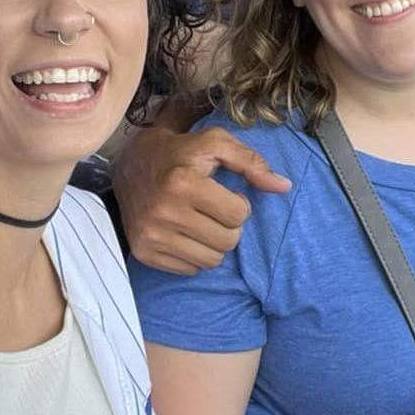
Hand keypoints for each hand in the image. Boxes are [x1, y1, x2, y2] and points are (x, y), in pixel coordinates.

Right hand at [111, 124, 290, 274]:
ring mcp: (151, 235)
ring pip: (210, 261)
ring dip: (213, 244)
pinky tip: (183, 234)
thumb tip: (284, 186)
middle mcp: (164, 212)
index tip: (224, 194)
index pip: (238, 216)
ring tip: (201, 223)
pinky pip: (189, 270)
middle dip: (228, 227)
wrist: (129, 163)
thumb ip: (252, 162)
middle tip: (213, 210)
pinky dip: (193, 255)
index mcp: (183, 183)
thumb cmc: (180, 152)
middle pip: (227, 242)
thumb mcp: (215, 144)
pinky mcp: (143, 252)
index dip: (238, 205)